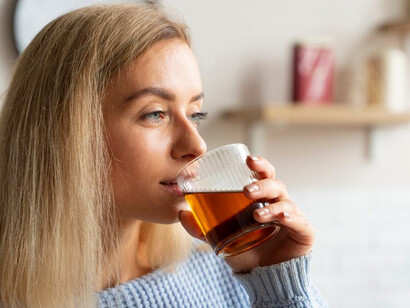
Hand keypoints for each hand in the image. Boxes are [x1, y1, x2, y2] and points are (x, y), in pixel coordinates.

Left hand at [179, 155, 314, 272]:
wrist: (263, 278)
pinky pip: (298, 219)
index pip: (263, 176)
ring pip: (284, 200)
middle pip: (275, 183)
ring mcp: (292, 216)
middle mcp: (278, 203)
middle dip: (263, 181)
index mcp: (261, 199)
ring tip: (255, 214)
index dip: (259, 165)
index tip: (248, 159)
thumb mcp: (221, 239)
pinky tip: (277, 217)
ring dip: (269, 203)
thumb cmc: (245, 252)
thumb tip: (181, 213)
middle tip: (247, 189)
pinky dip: (287, 216)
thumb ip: (202, 228)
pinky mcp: (303, 231)